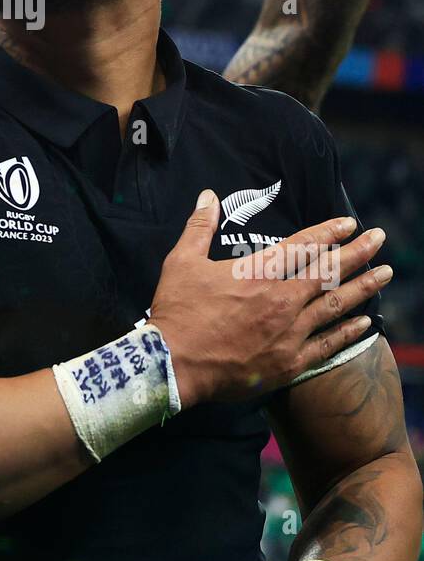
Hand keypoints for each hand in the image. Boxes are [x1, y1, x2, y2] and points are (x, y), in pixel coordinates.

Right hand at [150, 192, 391, 407]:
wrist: (173, 364)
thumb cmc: (177, 311)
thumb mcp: (182, 261)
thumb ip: (199, 227)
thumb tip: (207, 195)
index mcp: (258, 273)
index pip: (302, 245)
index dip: (328, 231)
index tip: (349, 222)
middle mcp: (281, 300)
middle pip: (328, 271)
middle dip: (357, 252)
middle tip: (380, 238)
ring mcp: (289, 333)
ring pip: (334, 305)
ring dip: (363, 288)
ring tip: (386, 274)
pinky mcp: (289, 363)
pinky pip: (327, 345)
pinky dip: (348, 332)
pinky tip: (366, 323)